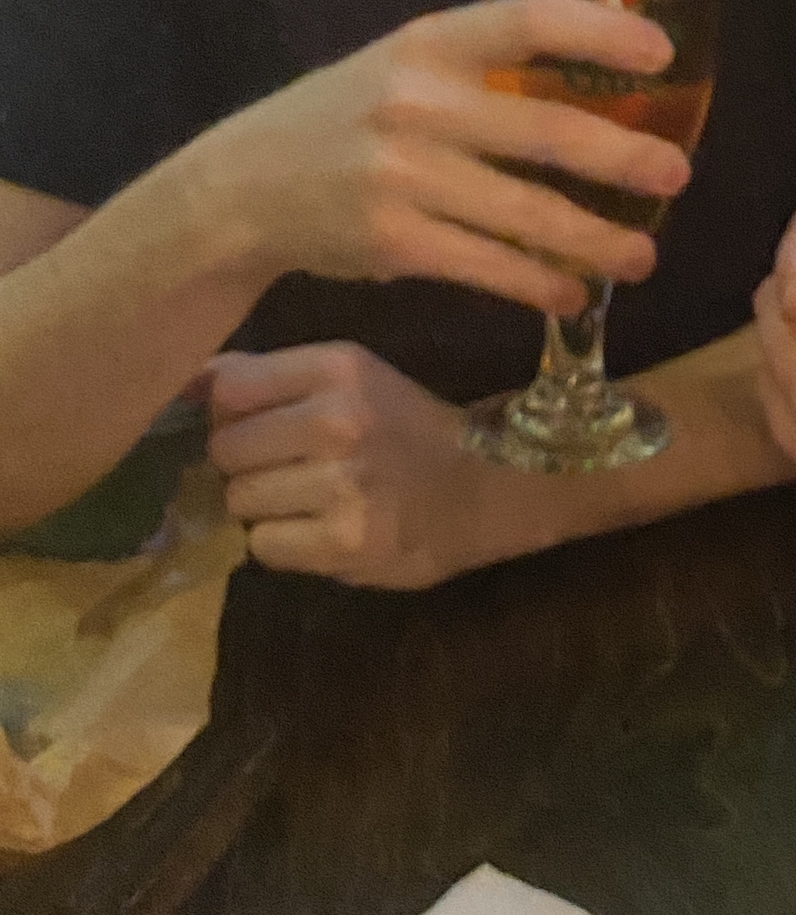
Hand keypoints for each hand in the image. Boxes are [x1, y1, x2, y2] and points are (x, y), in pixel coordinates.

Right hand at [188, 0, 691, 315]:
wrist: (243, 186)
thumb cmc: (350, 118)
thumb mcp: (404, 64)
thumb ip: (485, 67)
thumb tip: (605, 84)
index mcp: (430, 43)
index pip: (529, 22)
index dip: (602, 32)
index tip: (661, 53)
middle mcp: (419, 102)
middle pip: (547, 131)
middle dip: (625, 157)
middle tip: (677, 174)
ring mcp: (403, 176)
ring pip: (528, 215)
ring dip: (597, 239)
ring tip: (642, 256)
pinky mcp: (393, 241)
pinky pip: (488, 266)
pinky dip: (540, 283)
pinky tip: (572, 291)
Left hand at [207, 341, 492, 588]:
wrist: (485, 487)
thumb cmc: (408, 428)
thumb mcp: (353, 377)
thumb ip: (273, 376)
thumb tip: (190, 383)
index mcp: (338, 368)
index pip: (229, 389)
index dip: (229, 413)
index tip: (253, 425)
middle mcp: (336, 420)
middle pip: (226, 449)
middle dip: (247, 464)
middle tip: (288, 469)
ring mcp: (340, 485)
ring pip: (240, 501)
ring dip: (264, 507)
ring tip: (309, 501)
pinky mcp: (343, 543)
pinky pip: (263, 546)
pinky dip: (283, 543)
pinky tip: (319, 530)